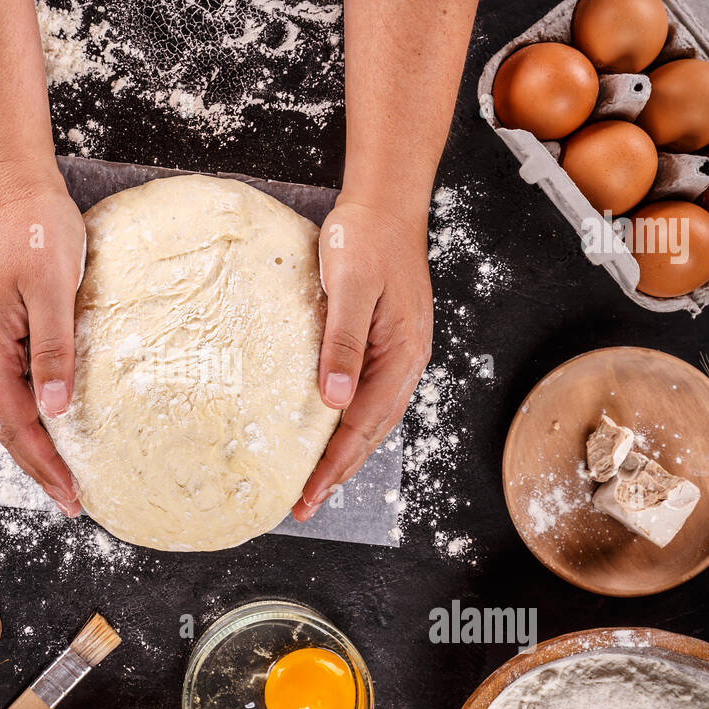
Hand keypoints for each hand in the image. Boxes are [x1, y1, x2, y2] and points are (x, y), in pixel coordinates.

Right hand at [0, 168, 85, 516]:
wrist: (12, 182)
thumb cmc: (34, 228)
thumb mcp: (52, 290)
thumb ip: (54, 350)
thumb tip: (55, 409)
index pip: (17, 424)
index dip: (45, 463)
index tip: (73, 494)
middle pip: (7, 425)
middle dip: (38, 466)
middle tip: (72, 500)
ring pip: (7, 407)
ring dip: (34, 444)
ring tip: (63, 473)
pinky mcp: (0, 325)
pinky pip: (13, 383)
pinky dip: (33, 412)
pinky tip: (53, 420)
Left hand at [291, 195, 432, 521]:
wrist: (385, 204)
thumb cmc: (365, 239)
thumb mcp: (349, 288)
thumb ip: (342, 344)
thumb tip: (334, 402)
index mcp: (401, 355)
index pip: (363, 425)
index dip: (333, 464)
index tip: (306, 495)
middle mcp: (405, 363)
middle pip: (370, 433)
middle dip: (337, 472)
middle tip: (303, 505)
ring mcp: (398, 355)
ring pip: (371, 419)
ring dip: (344, 454)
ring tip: (315, 483)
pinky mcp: (386, 344)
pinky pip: (368, 397)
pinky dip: (348, 425)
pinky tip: (330, 432)